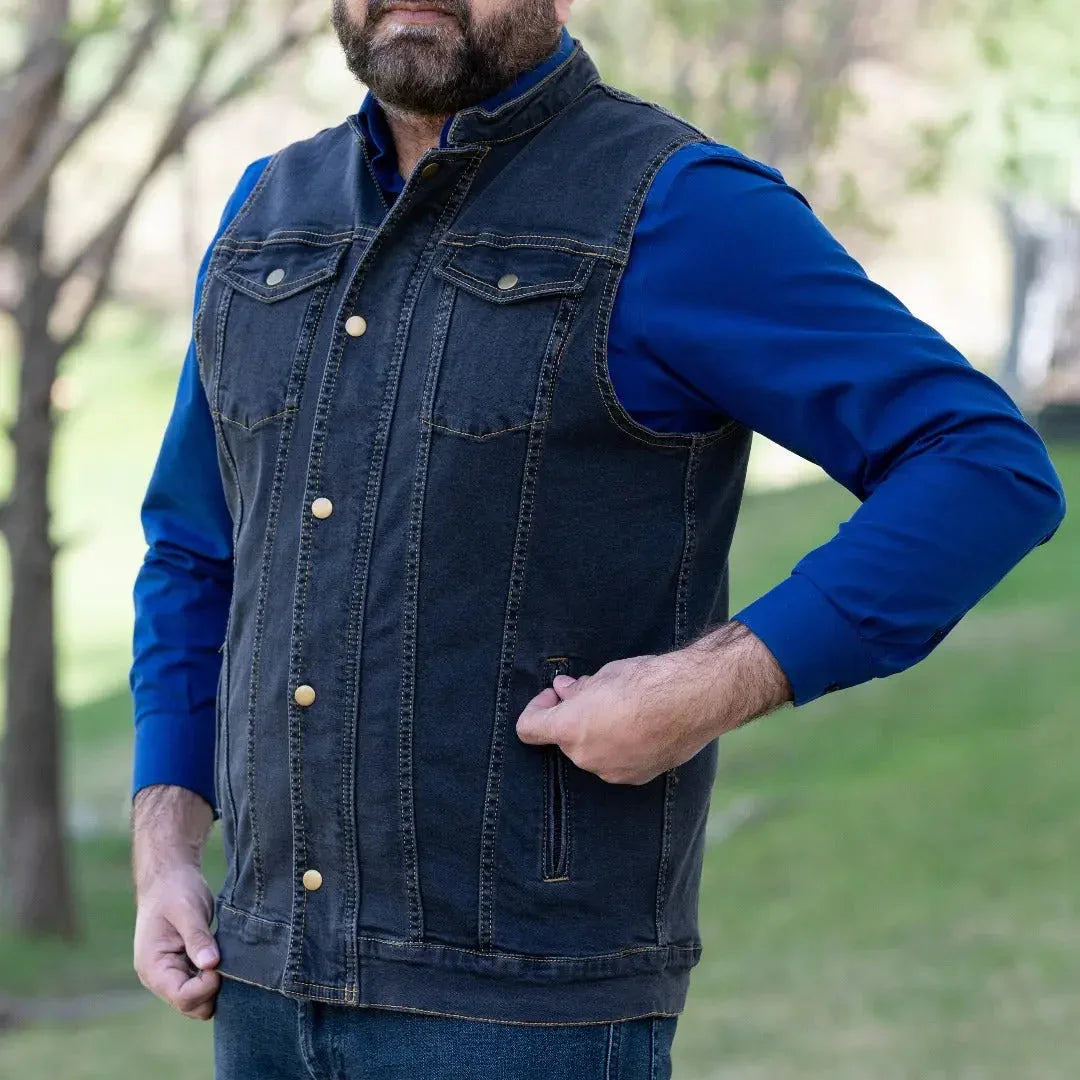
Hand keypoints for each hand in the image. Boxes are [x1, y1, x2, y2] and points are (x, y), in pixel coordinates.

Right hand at [133, 862, 220, 1019]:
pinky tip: (220, 956)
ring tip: (222, 955)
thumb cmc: (175, 890)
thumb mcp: (188, 910)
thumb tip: (211, 965)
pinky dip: (213, 978)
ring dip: (214, 985)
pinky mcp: (182, 968)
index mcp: (153, 967)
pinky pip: (200, 987)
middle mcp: (158, 977)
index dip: (207, 986)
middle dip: (212, 989)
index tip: (220, 962)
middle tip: (224, 958)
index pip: (183, 997)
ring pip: (197, 1000)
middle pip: (191, 1006)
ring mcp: (170, 975)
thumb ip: (198, 938)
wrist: (168, 878)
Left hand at [515, 622, 790, 784]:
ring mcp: (611, 772)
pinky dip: (620, 746)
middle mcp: (585, 757)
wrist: (694, 700)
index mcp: (570, 729)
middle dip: (572, 717)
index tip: (553, 694)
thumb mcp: (605, 675)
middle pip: (563, 740)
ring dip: (597, 733)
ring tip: (623, 707)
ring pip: (592, 751)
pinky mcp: (636, 777)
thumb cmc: (647, 682)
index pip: (528, 729)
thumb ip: (579, 690)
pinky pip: (616, 761)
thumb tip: (564, 690)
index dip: (536, 708)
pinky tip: (641, 725)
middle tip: (592, 692)